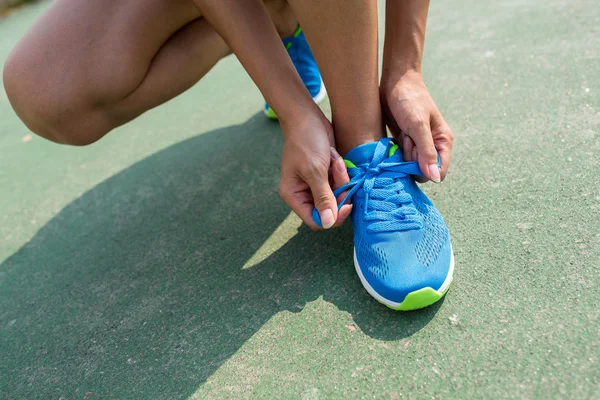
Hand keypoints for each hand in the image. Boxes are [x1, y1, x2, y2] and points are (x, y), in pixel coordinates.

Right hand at [279, 113, 352, 229]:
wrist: (307, 117)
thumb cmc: (306, 142)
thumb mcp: (315, 171)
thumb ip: (323, 198)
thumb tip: (327, 223)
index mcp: (294, 195)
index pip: (315, 220)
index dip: (332, 217)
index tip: (347, 204)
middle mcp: (303, 193)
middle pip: (329, 209)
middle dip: (338, 192)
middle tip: (340, 174)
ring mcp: (315, 184)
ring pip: (337, 195)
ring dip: (340, 179)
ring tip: (335, 161)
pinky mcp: (325, 175)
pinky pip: (339, 183)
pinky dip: (341, 172)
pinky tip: (335, 158)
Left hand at [381, 70, 453, 181]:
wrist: (395, 82)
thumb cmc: (409, 100)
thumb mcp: (418, 125)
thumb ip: (426, 152)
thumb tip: (435, 179)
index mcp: (443, 142)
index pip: (438, 171)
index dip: (425, 170)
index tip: (414, 154)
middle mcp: (432, 146)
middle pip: (421, 170)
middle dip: (411, 159)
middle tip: (407, 139)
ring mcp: (417, 145)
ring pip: (409, 165)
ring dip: (402, 154)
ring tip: (402, 134)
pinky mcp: (404, 143)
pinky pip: (399, 158)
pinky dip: (395, 152)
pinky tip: (395, 136)